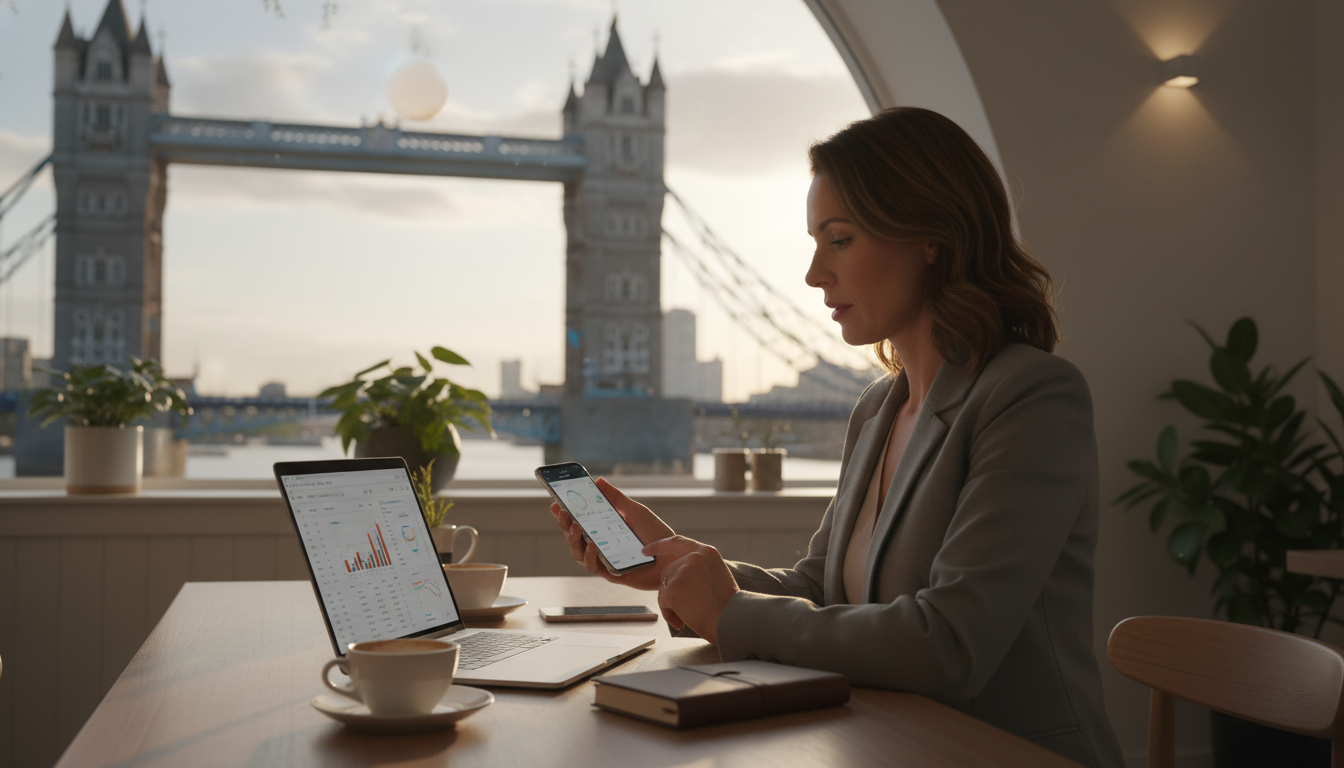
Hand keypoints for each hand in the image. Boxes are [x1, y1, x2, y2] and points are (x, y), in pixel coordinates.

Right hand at [549, 477, 674, 591]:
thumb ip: (616, 498)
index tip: (555, 503)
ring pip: (579, 553)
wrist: (674, 557)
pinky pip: (594, 567)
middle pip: (574, 537)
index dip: (565, 514)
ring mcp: (605, 560)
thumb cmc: (657, 535)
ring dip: (573, 540)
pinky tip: (593, 545)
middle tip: (562, 512)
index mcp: (604, 530)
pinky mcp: (611, 574)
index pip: (579, 521)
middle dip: (565, 524)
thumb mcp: (636, 512)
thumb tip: (598, 481)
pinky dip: (591, 555)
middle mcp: (601, 545)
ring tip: (575, 527)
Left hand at [644, 536, 738, 644]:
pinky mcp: (672, 588)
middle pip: (667, 572)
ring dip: (671, 605)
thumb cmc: (727, 607)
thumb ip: (698, 570)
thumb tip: (675, 578)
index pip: (677, 542)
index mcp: (707, 552)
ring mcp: (682, 571)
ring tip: (686, 617)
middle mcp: (694, 557)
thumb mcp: (716, 576)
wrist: (732, 621)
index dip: (659, 546)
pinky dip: (669, 613)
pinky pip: (662, 601)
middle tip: (683, 610)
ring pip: (664, 588)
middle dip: (670, 591)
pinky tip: (682, 621)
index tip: (646, 550)